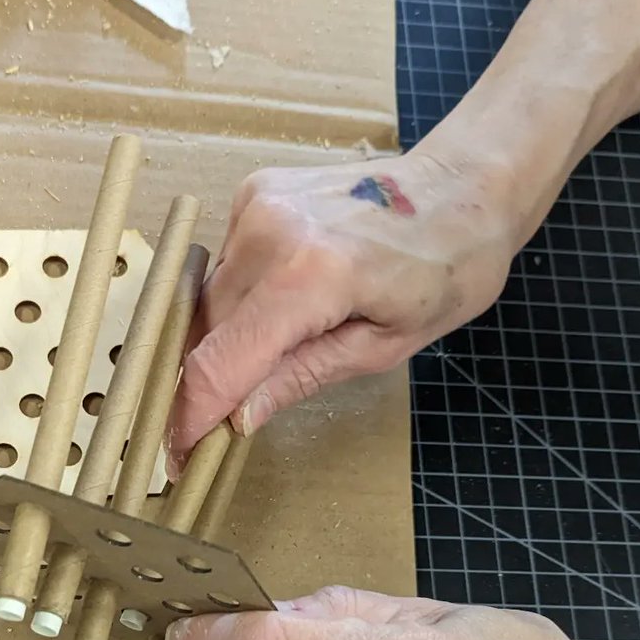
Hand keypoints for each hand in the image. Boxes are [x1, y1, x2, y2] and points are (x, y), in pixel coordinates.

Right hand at [167, 149, 518, 470]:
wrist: (461, 186)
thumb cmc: (445, 270)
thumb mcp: (383, 346)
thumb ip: (301, 377)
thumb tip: (237, 418)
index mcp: (313, 273)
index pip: (223, 358)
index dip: (192, 413)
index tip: (178, 453)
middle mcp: (270, 229)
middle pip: (208, 328)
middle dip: (210, 378)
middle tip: (222, 423)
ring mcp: (256, 204)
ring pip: (209, 296)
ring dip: (224, 335)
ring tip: (271, 351)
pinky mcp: (252, 192)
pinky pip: (226, 264)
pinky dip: (240, 296)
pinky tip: (282, 299)